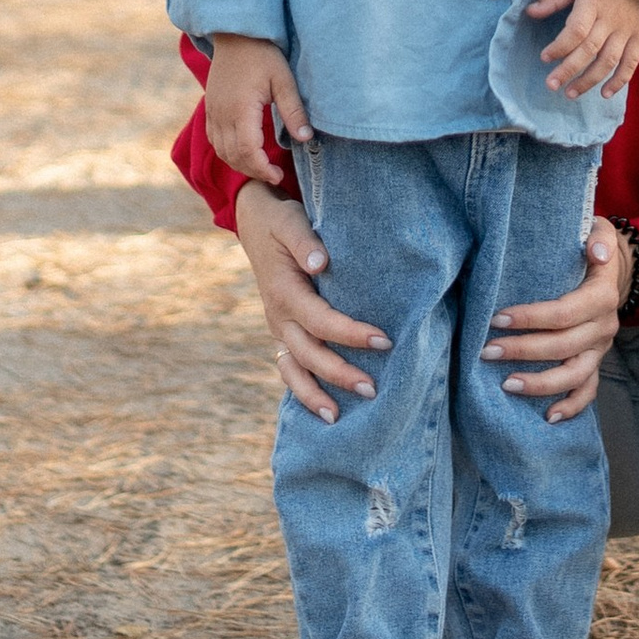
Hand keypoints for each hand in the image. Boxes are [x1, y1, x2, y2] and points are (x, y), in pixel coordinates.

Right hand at [203, 32, 308, 187]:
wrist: (236, 33)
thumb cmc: (263, 54)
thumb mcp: (284, 80)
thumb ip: (293, 111)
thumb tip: (306, 138)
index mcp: (240, 110)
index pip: (248, 151)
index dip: (263, 169)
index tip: (278, 175)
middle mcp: (222, 114)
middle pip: (233, 156)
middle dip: (253, 171)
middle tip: (274, 175)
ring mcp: (213, 111)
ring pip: (221, 150)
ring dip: (239, 164)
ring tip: (261, 167)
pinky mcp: (210, 107)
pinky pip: (213, 139)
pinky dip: (227, 152)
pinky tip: (243, 151)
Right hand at [234, 182, 391, 422]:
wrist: (254, 221)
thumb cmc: (280, 220)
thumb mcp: (289, 221)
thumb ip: (304, 240)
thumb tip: (319, 262)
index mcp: (284, 292)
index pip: (321, 321)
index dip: (352, 334)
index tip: (385, 341)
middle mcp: (278, 316)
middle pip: (309, 355)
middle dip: (340, 375)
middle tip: (374, 389)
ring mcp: (278, 327)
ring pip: (293, 369)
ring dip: (314, 394)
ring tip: (337, 418)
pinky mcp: (281, 331)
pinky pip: (289, 367)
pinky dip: (302, 389)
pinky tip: (323, 408)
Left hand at [483, 217, 625, 422]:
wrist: (616, 270)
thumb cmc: (591, 248)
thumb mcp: (599, 230)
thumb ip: (597, 237)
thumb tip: (596, 251)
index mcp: (601, 296)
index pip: (564, 313)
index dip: (531, 318)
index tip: (497, 318)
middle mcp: (604, 326)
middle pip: (562, 346)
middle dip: (523, 350)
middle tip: (486, 351)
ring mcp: (600, 349)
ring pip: (574, 374)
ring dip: (541, 383)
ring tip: (507, 385)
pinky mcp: (596, 363)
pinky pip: (588, 391)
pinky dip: (570, 406)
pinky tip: (546, 416)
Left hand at [526, 0, 638, 101]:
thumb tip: (530, 12)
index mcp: (594, 1)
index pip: (576, 30)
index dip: (560, 46)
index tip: (544, 58)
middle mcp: (612, 18)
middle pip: (590, 50)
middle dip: (569, 70)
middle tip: (551, 85)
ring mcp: (627, 29)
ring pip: (609, 61)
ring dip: (589, 80)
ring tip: (570, 93)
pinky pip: (632, 62)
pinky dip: (620, 80)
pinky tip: (605, 94)